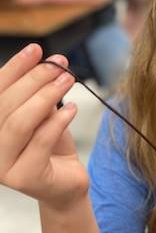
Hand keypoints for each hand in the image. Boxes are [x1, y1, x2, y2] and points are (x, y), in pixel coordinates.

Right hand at [0, 44, 87, 209]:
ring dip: (46, 96)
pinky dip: (58, 121)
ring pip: (20, 123)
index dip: (14, 68)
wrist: (66, 182)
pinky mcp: (24, 178)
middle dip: (35, 80)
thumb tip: (43, 60)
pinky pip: (41, 142)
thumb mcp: (41, 114)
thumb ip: (34, 93)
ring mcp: (2, 167)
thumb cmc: (50, 145)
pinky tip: (72, 108)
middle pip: (6, 105)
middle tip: (61, 66)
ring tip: (68, 81)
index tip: (37, 50)